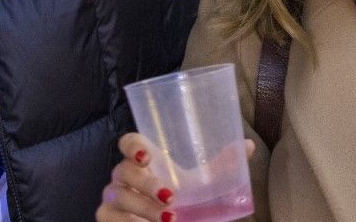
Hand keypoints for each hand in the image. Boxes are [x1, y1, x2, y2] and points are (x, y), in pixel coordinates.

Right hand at [96, 132, 256, 221]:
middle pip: (123, 170)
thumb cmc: (182, 201)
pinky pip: (111, 218)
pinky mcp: (108, 218)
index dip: (133, 146)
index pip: (128, 142)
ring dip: (143, 208)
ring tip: (169, 219)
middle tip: (170, 197)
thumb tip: (248, 145)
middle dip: (146, 184)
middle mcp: (123, 176)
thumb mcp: (200, 187)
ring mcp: (112, 198)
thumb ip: (221, 169)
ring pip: (118, 197)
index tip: (147, 155)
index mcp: (142, 160)